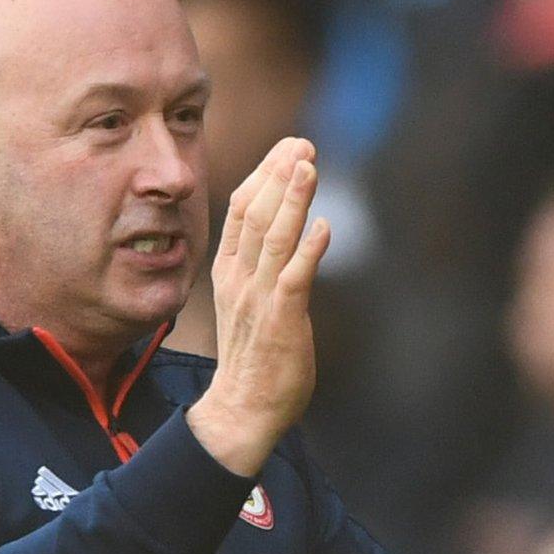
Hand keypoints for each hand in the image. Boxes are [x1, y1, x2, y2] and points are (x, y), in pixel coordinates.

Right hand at [187, 137, 331, 477]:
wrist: (240, 410)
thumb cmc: (252, 359)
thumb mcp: (248, 303)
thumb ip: (261, 269)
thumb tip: (285, 237)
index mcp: (229, 272)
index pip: (242, 211)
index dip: (264, 175)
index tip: (287, 149)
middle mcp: (240, 279)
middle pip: (257, 213)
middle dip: (279, 174)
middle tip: (302, 143)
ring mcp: (258, 299)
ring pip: (274, 238)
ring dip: (293, 199)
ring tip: (309, 165)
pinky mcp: (280, 321)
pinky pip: (294, 279)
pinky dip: (309, 250)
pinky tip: (323, 225)